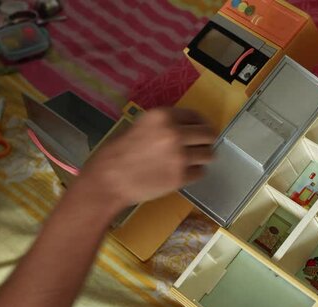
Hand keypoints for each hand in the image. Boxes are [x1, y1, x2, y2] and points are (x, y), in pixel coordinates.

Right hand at [75, 107, 215, 210]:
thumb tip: (187, 128)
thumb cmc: (118, 152)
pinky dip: (193, 173)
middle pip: (209, 134)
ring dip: (202, 158)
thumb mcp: (140, 126)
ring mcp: (180, 156)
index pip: (196, 116)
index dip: (199, 124)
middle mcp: (175, 133)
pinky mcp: (180, 177)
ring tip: (191, 161)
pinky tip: (180, 173)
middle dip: (206, 140)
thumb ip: (164, 125)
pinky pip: (200, 173)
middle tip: (201, 146)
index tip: (198, 130)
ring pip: (209, 155)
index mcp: (163, 116)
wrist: (108, 179)